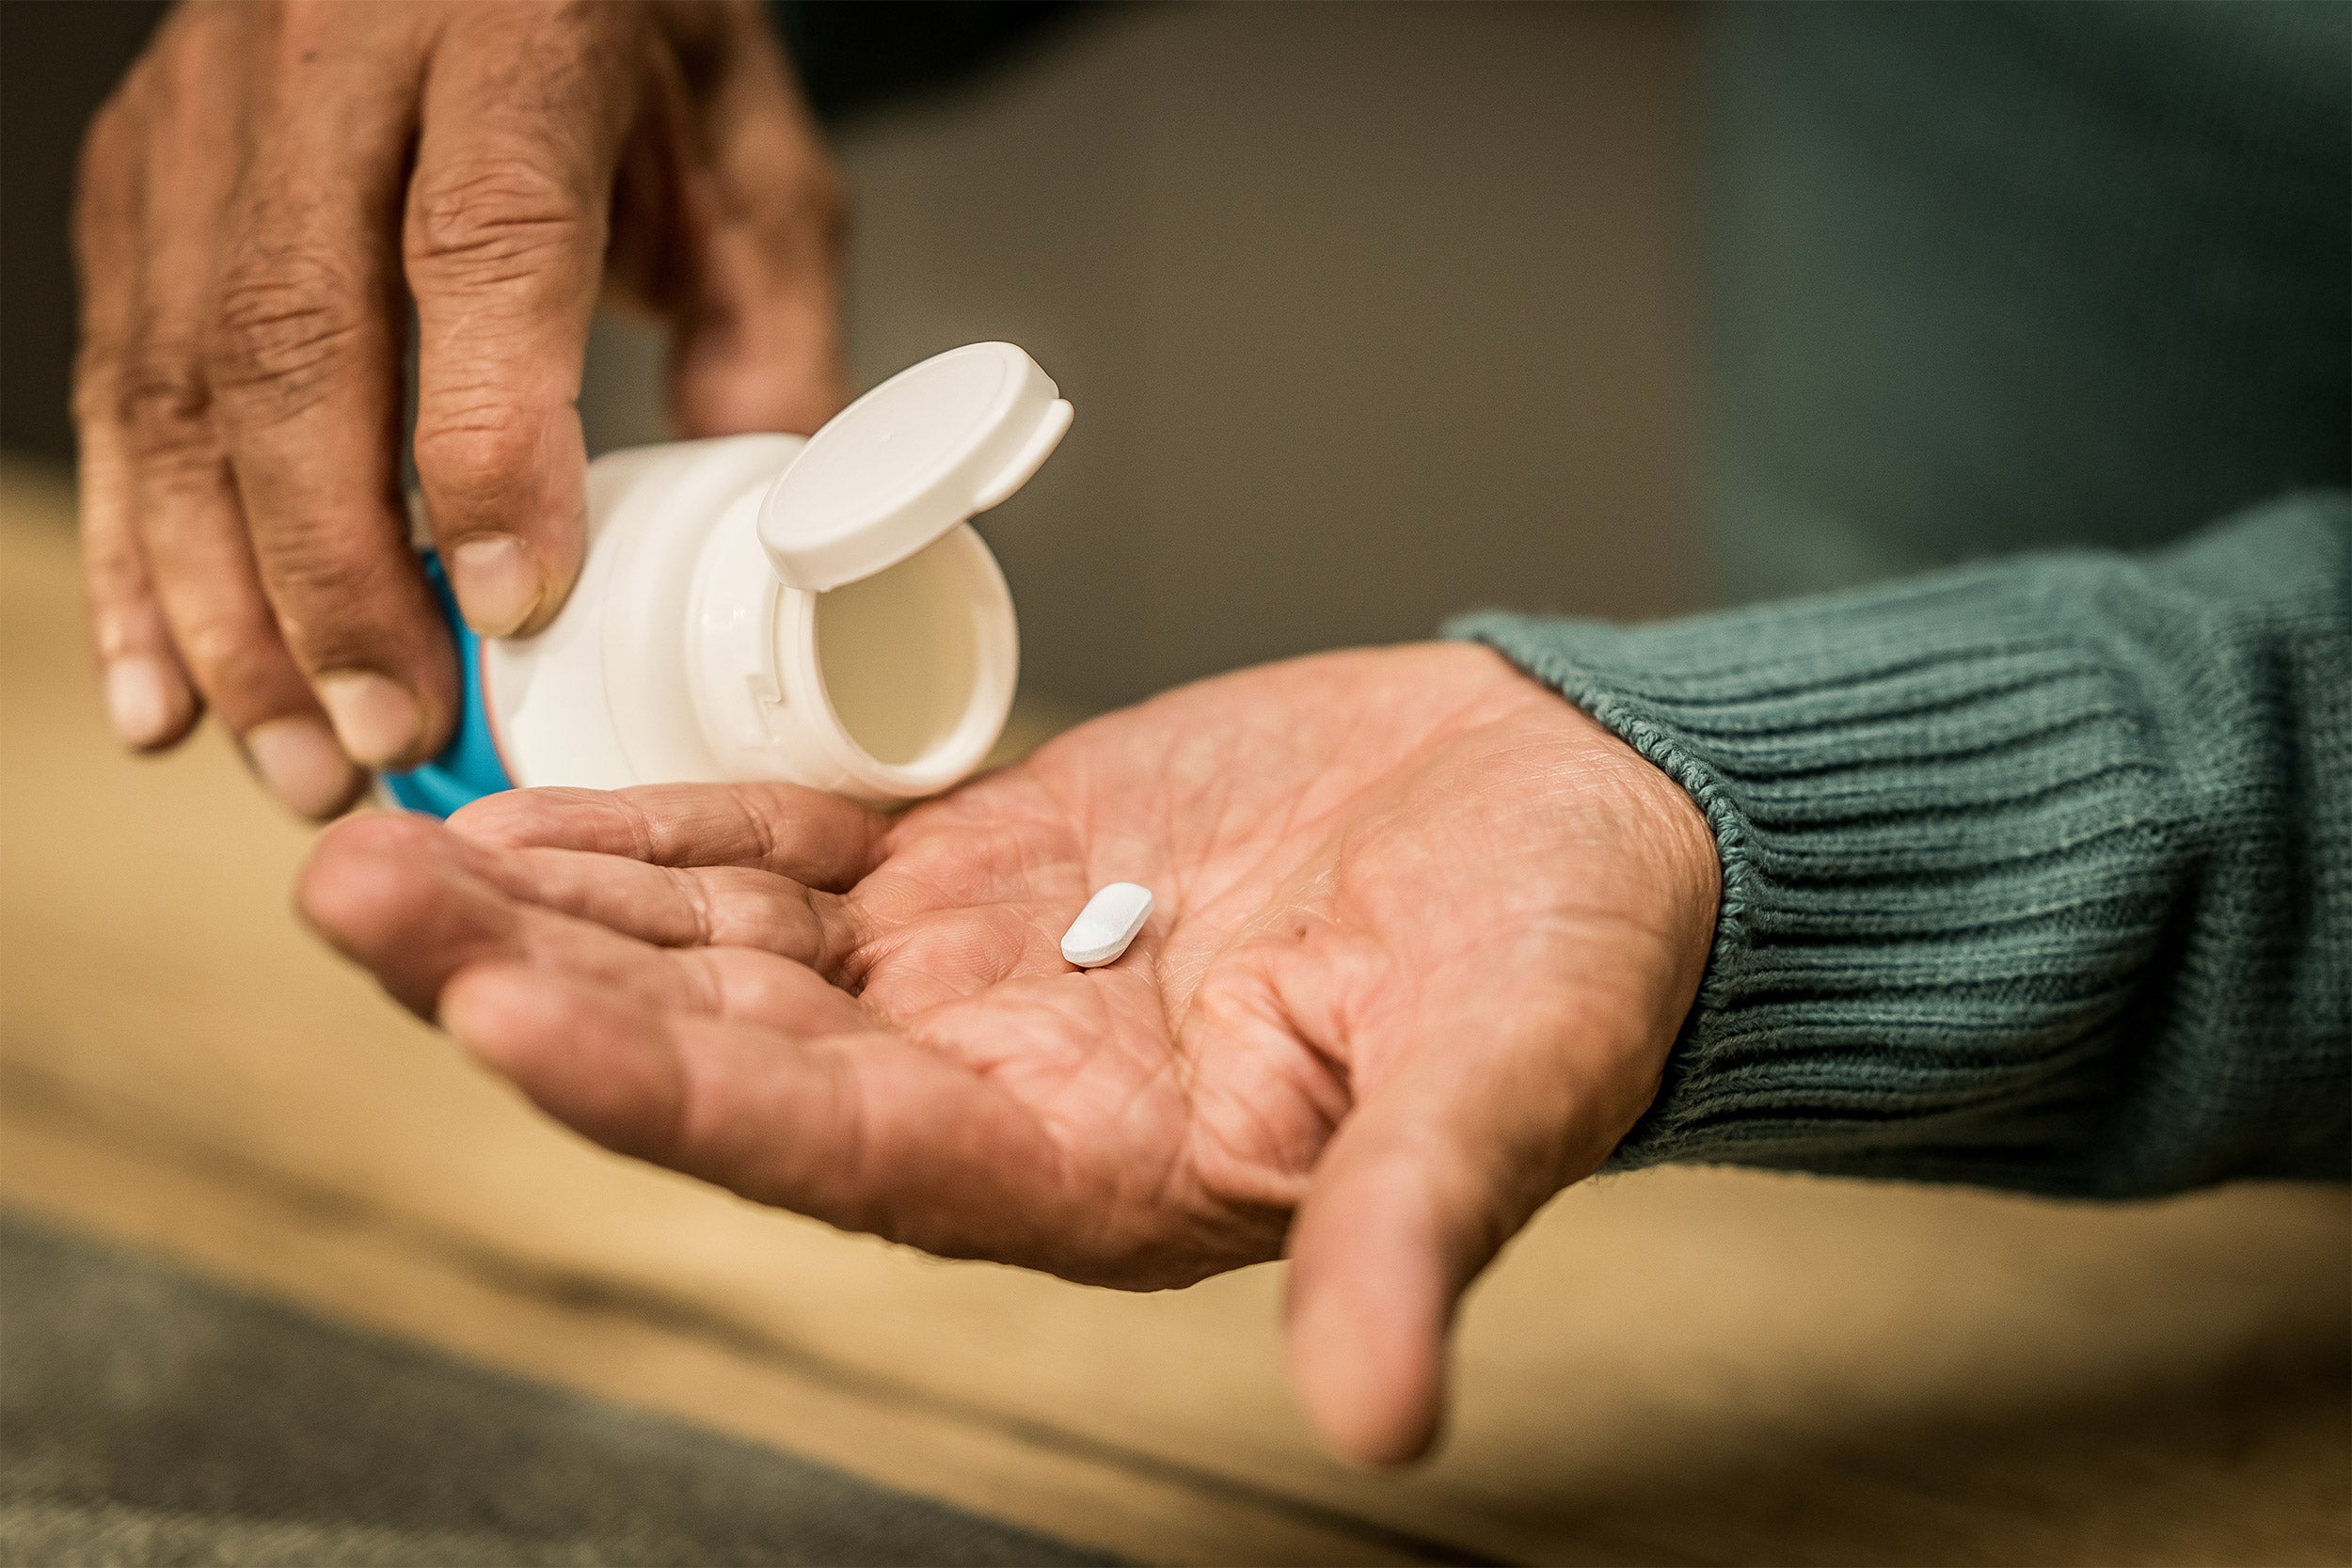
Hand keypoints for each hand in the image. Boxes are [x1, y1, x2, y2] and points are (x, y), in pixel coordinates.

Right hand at [75, 0, 845, 815]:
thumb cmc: (631, 24)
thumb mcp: (751, 150)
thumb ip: (772, 330)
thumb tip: (768, 530)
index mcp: (516, 32)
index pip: (486, 248)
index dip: (491, 441)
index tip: (519, 610)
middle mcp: (328, 62)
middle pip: (293, 342)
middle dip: (332, 574)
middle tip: (390, 733)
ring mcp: (205, 121)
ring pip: (178, 385)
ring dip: (224, 601)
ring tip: (295, 755)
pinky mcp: (139, 181)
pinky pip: (118, 387)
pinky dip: (138, 554)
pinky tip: (171, 685)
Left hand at [300, 645, 1719, 1462]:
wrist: (1584, 821)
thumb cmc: (1573, 961)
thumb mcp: (1508, 1087)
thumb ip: (1412, 1234)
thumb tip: (1381, 1423)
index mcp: (1099, 1176)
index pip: (838, 1152)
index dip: (668, 1090)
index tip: (497, 1009)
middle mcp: (1005, 1092)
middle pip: (727, 1053)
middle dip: (535, 977)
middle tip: (352, 892)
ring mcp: (981, 975)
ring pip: (727, 950)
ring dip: (560, 898)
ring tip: (386, 840)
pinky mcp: (992, 862)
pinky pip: (795, 853)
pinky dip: (670, 827)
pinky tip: (543, 806)